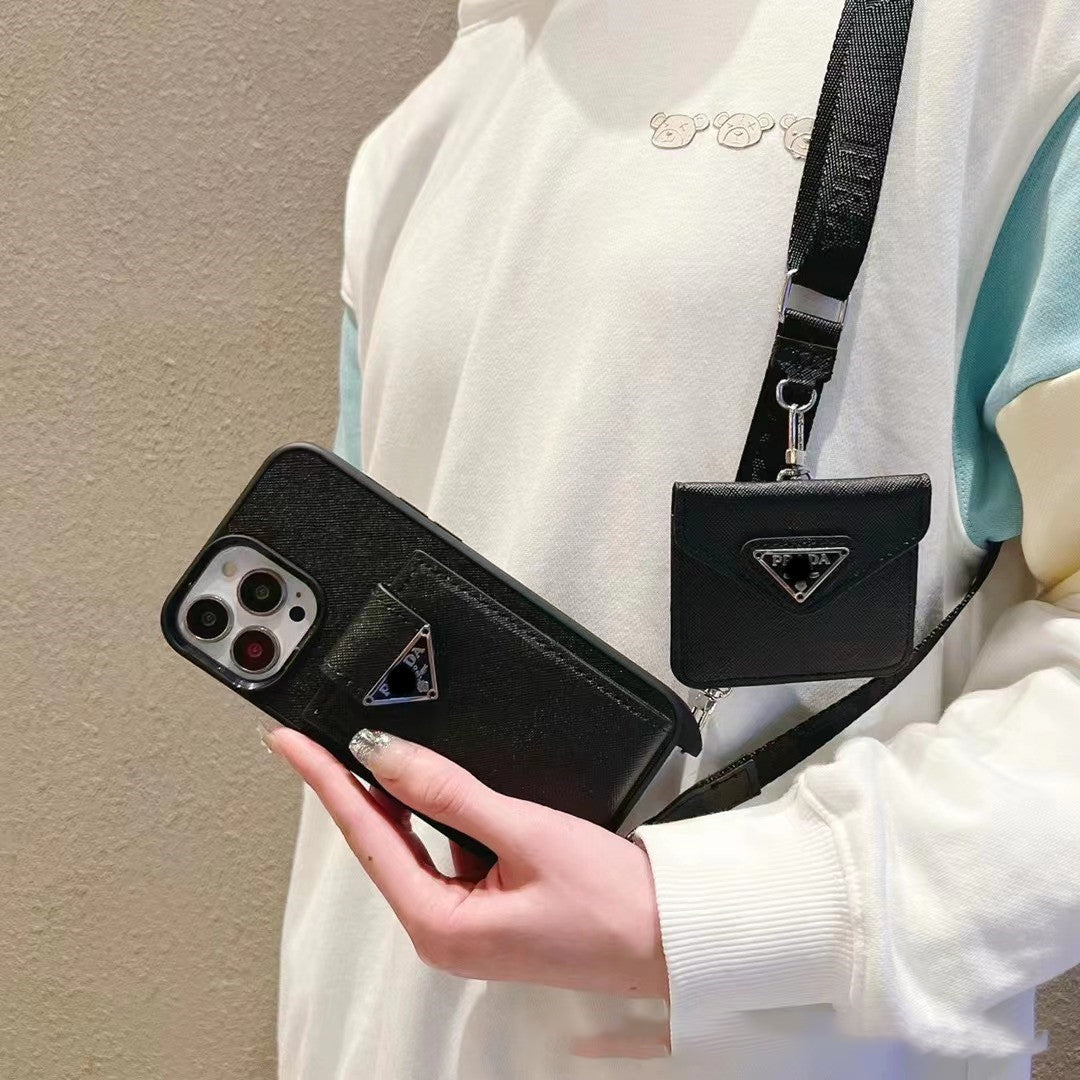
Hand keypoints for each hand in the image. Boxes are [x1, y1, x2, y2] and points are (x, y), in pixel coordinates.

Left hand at [265, 726, 670, 1021]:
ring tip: (372, 751)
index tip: (291, 745)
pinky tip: (437, 786)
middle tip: (315, 738)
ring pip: (415, 844)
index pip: (366, 836)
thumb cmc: (612, 903)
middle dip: (352, 787)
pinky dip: (437, 815)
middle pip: (382, 841)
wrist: (672, 932)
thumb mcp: (524, 832)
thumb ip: (450, 792)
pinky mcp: (492, 907)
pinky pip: (447, 851)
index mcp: (442, 926)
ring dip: (399, 799)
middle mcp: (445, 931)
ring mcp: (468, 922)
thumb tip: (386, 757)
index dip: (325, 782)